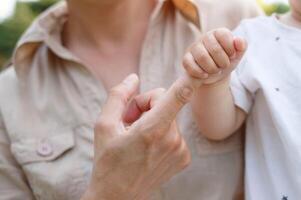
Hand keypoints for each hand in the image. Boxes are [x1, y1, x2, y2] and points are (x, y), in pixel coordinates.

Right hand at [82, 74, 192, 199]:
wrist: (117, 196)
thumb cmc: (107, 160)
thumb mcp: (103, 125)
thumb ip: (118, 96)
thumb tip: (133, 77)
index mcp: (152, 129)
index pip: (178, 97)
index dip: (190, 80)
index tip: (202, 68)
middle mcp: (172, 139)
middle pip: (165, 102)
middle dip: (145, 105)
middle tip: (128, 119)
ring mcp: (180, 150)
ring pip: (169, 116)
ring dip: (153, 119)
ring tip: (136, 136)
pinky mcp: (184, 157)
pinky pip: (174, 131)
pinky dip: (162, 132)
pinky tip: (147, 146)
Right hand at [183, 28, 246, 84]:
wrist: (216, 74)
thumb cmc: (227, 60)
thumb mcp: (237, 54)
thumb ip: (242, 45)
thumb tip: (238, 40)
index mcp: (217, 33)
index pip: (223, 34)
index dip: (230, 49)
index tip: (232, 56)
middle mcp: (204, 37)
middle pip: (214, 48)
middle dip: (222, 62)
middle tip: (223, 66)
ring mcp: (194, 48)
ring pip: (202, 57)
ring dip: (212, 68)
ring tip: (215, 70)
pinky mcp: (186, 58)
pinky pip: (189, 64)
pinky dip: (199, 72)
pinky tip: (205, 75)